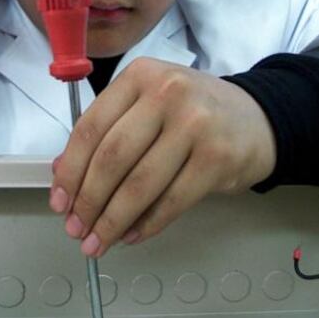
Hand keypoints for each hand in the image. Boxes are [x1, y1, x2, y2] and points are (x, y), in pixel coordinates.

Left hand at [49, 58, 276, 257]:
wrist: (258, 118)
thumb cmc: (194, 112)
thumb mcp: (147, 105)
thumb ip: (107, 132)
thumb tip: (62, 174)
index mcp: (140, 76)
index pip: (91, 127)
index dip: (70, 170)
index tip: (60, 201)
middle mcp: (167, 93)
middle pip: (111, 157)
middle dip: (88, 201)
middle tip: (76, 229)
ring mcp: (196, 124)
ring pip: (139, 184)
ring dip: (112, 221)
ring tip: (98, 242)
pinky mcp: (217, 158)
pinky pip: (171, 201)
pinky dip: (146, 224)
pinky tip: (132, 236)